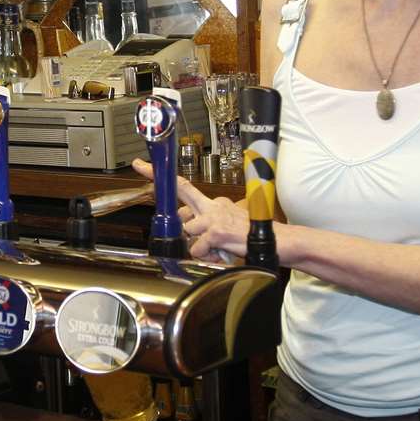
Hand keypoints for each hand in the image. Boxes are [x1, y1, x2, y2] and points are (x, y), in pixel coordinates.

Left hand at [130, 158, 248, 263]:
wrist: (278, 241)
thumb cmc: (252, 235)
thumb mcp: (228, 225)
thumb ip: (207, 225)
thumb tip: (189, 232)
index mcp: (214, 204)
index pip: (184, 186)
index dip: (160, 176)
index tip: (141, 164)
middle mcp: (212, 207)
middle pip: (181, 199)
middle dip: (168, 197)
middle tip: (155, 182)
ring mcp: (213, 218)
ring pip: (186, 232)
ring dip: (197, 246)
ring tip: (216, 249)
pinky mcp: (216, 232)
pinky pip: (197, 248)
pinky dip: (206, 256)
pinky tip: (220, 254)